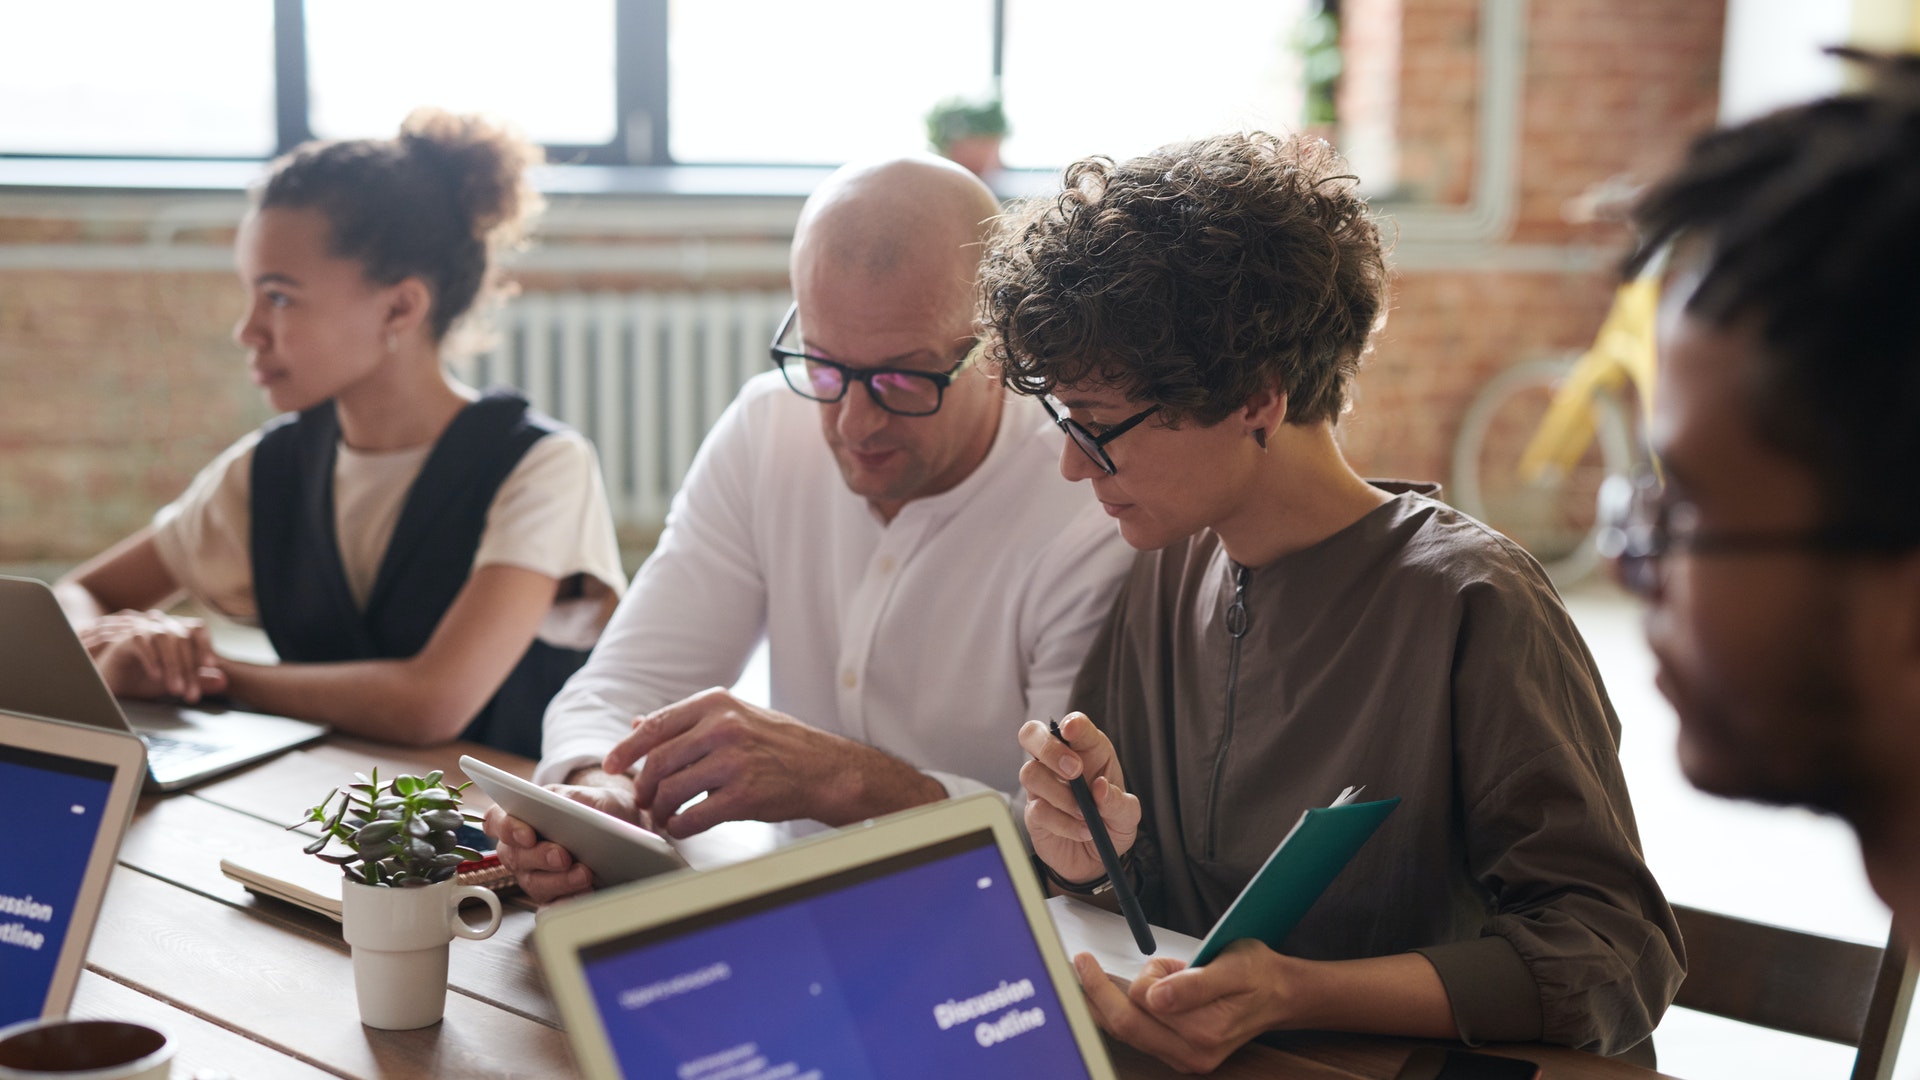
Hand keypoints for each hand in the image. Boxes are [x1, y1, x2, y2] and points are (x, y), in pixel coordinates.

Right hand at [80, 609, 227, 702]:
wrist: (109, 685)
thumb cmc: (141, 680)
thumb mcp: (175, 682)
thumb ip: (198, 680)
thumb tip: (224, 681)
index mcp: (175, 632)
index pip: (197, 629)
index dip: (205, 645)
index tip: (211, 667)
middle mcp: (160, 626)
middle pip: (183, 637)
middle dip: (189, 668)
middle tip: (191, 694)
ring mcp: (141, 629)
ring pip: (164, 638)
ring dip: (173, 665)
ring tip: (175, 690)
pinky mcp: (123, 639)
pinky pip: (140, 641)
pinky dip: (151, 659)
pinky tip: (156, 676)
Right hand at [482, 770, 637, 903]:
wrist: (623, 827)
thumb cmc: (597, 810)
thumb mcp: (587, 797)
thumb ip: (570, 800)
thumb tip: (561, 809)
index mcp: (522, 818)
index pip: (498, 821)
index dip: (507, 828)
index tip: (528, 834)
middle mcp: (522, 849)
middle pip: (515, 857)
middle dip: (540, 857)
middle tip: (563, 856)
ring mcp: (534, 875)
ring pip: (534, 883)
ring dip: (559, 881)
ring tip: (584, 874)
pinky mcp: (552, 897)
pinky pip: (549, 908)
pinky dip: (565, 903)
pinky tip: (583, 895)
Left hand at [602, 687, 942, 836]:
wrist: (825, 769)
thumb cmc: (779, 743)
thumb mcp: (736, 715)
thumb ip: (688, 721)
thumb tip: (638, 724)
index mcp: (717, 704)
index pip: (656, 725)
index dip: (627, 748)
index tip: (612, 764)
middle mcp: (723, 728)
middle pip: (659, 761)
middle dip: (643, 786)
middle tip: (643, 799)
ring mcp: (734, 762)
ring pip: (671, 790)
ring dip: (660, 809)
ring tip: (663, 815)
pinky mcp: (744, 796)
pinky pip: (694, 816)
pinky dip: (680, 826)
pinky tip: (683, 826)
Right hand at [1018, 711, 1138, 884]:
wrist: (1096, 859)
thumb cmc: (1111, 824)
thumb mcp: (1128, 815)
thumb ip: (1119, 802)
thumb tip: (1100, 788)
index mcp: (1086, 750)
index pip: (1074, 725)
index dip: (1071, 723)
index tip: (1071, 729)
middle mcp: (1058, 762)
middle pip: (1032, 734)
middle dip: (1049, 749)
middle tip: (1075, 771)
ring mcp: (1042, 786)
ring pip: (1030, 773)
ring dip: (1061, 795)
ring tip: (1085, 814)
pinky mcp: (1034, 812)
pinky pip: (1038, 810)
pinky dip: (1064, 823)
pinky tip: (1082, 830)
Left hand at [1072, 940, 1294, 1074]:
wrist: (1278, 995)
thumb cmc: (1255, 974)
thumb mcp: (1232, 966)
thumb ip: (1194, 983)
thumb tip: (1157, 996)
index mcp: (1204, 1030)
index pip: (1141, 1003)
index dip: (1127, 976)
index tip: (1093, 958)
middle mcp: (1192, 1052)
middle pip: (1125, 1025)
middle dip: (1096, 993)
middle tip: (1078, 964)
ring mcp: (1184, 1057)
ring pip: (1127, 1032)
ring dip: (1108, 1003)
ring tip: (1101, 974)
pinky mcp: (1178, 1054)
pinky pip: (1136, 1035)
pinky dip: (1121, 1012)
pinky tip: (1119, 994)